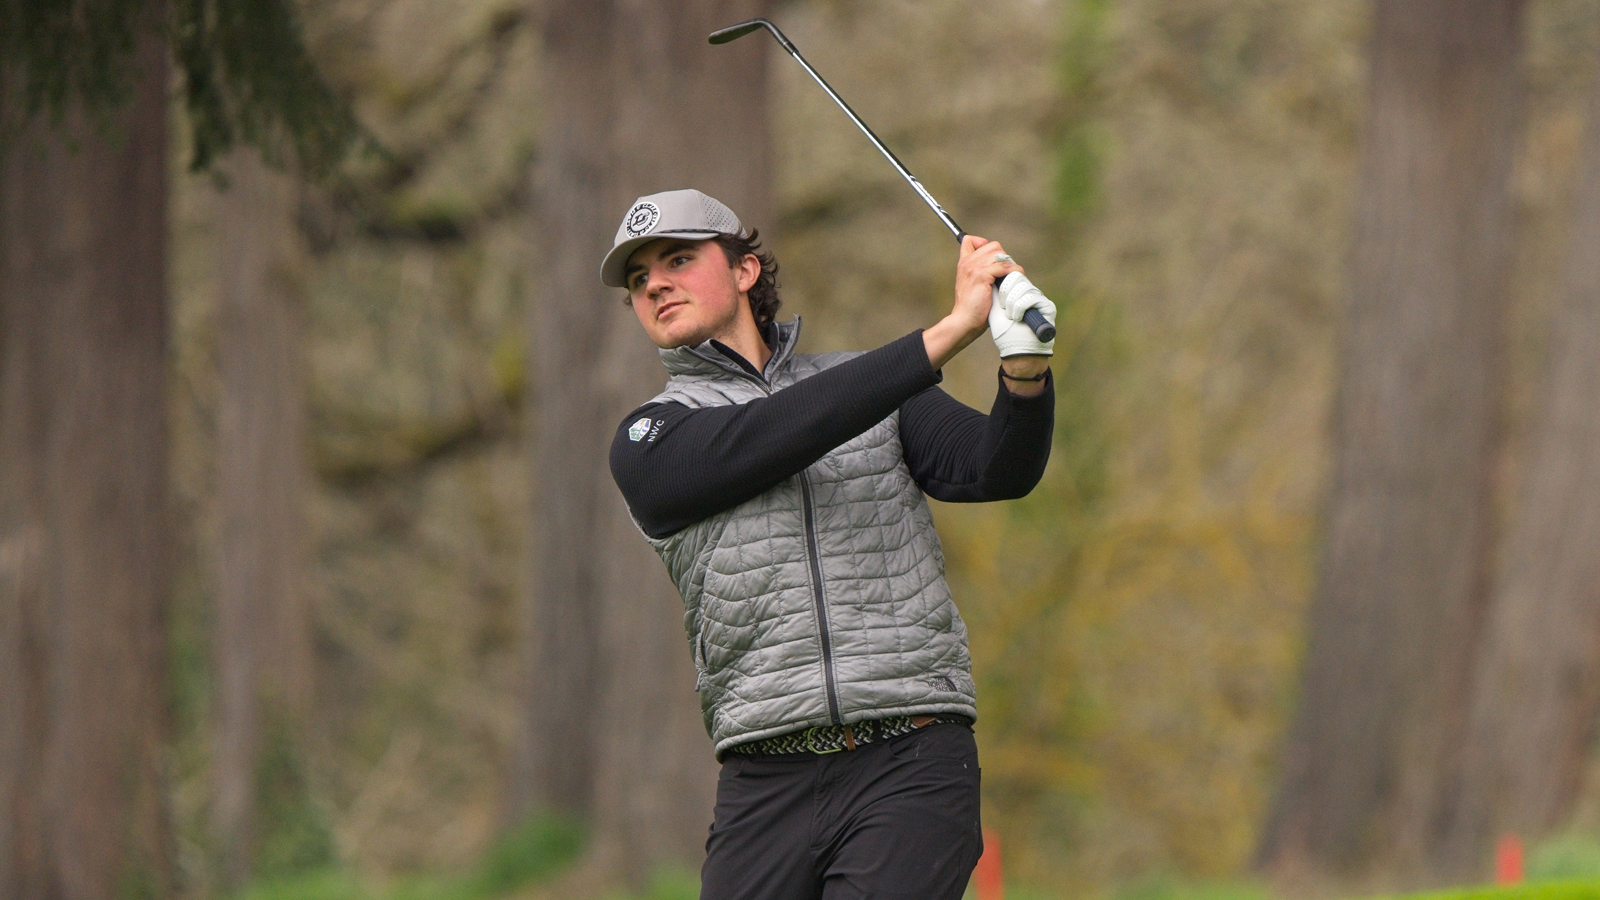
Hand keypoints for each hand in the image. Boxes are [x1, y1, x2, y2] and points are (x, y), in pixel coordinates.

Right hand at [924, 235, 1023, 369]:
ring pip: (999, 253)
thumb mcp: (972, 283)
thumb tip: (1002, 265)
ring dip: (1009, 264)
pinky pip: (1004, 266)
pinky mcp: (982, 276)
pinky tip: (1015, 278)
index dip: (983, 244)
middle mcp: (967, 262)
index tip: (992, 258)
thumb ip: (980, 271)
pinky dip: (1013, 271)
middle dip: (1002, 256)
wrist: (965, 320)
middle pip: (992, 245)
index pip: (970, 240)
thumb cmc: (972, 306)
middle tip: (1005, 272)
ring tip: (1010, 276)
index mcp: (963, 262)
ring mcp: (974, 268)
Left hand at [989, 272, 1055, 357]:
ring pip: (1023, 287)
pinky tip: (1017, 318)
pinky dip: (1020, 307)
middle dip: (1006, 292)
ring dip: (1012, 303)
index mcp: (1019, 293)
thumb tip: (992, 274)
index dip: (1003, 283)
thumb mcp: (996, 308)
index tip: (997, 296)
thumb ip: (996, 291)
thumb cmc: (1005, 333)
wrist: (1015, 350)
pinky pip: (1031, 297)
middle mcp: (1031, 293)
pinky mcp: (1048, 306)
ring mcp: (1040, 299)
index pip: (1012, 275)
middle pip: (1018, 277)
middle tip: (1004, 308)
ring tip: (1011, 316)